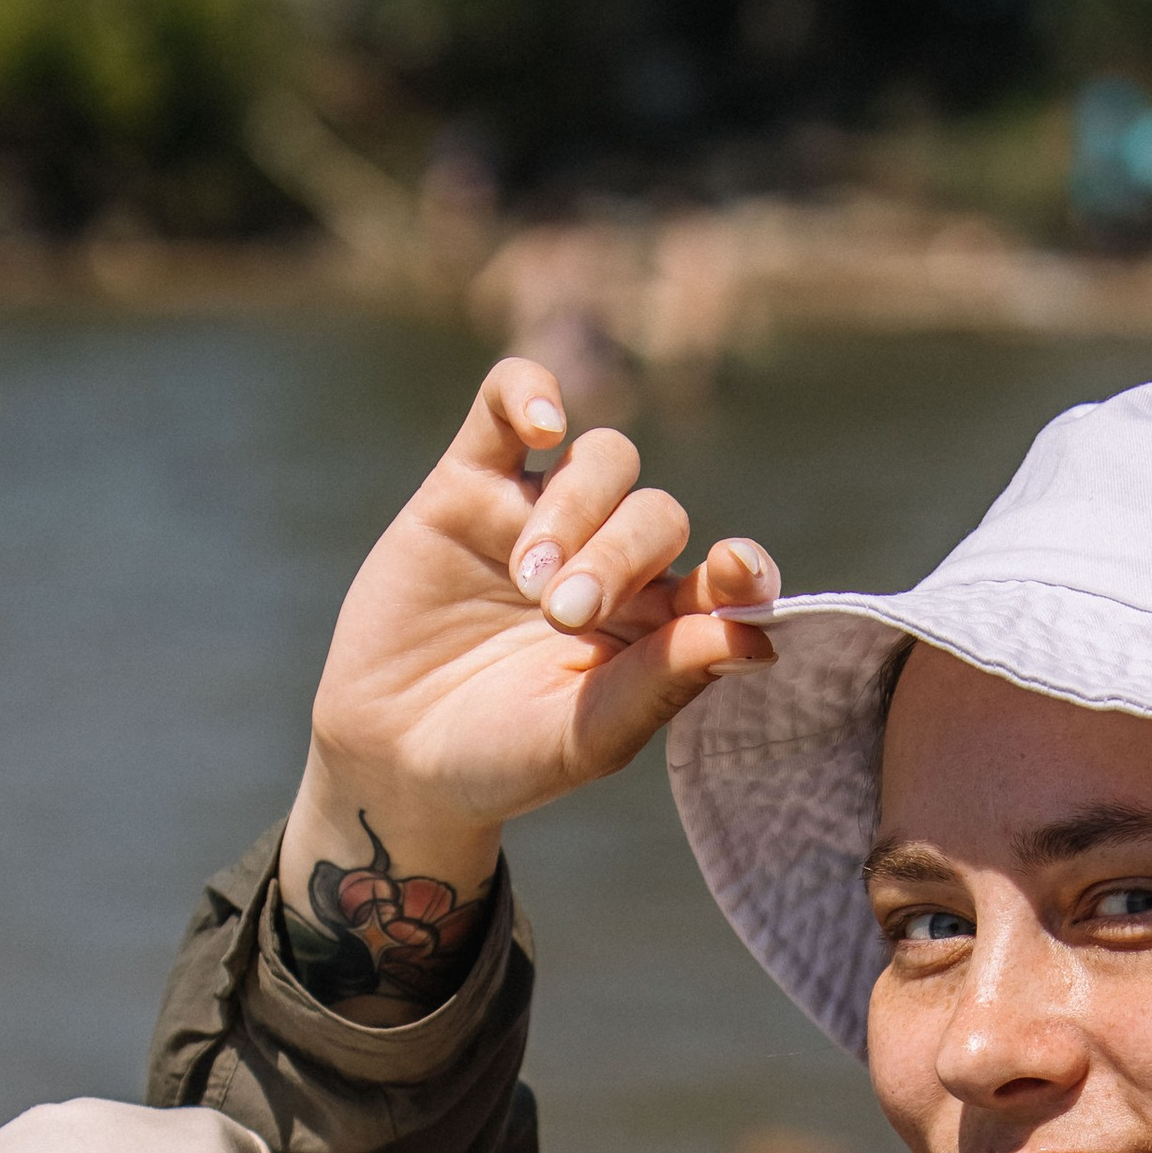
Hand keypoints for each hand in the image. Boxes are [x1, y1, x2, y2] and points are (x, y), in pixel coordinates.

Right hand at [279, 356, 776, 1016]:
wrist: (393, 757)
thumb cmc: (502, 759)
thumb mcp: (586, 736)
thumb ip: (664, 682)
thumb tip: (758, 636)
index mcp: (658, 627)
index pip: (723, 578)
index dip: (742, 567)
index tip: (735, 572)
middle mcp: (612, 563)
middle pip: (655, 514)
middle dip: (618, 557)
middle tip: (564, 615)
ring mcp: (542, 517)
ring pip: (600, 460)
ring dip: (576, 507)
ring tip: (531, 579)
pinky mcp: (469, 484)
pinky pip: (508, 403)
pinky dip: (531, 393)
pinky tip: (542, 423)